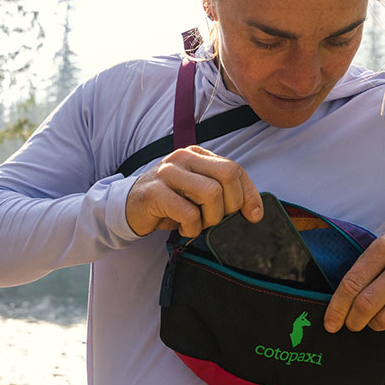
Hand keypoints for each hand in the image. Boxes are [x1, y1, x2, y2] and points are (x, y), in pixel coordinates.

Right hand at [125, 146, 263, 237]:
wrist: (129, 208)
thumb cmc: (168, 203)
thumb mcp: (197, 193)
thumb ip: (223, 193)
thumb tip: (255, 212)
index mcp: (196, 155)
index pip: (234, 169)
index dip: (248, 194)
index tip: (253, 215)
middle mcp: (183, 157)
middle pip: (227, 176)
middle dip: (230, 205)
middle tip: (215, 219)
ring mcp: (167, 173)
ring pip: (211, 193)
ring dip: (210, 218)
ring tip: (198, 224)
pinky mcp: (155, 192)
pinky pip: (189, 212)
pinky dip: (192, 227)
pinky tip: (184, 229)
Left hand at [323, 235, 384, 333]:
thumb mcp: (382, 255)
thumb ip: (360, 276)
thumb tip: (335, 312)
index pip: (352, 283)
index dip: (337, 308)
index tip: (330, 324)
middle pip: (367, 304)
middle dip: (353, 321)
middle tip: (352, 325)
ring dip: (375, 325)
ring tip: (376, 318)